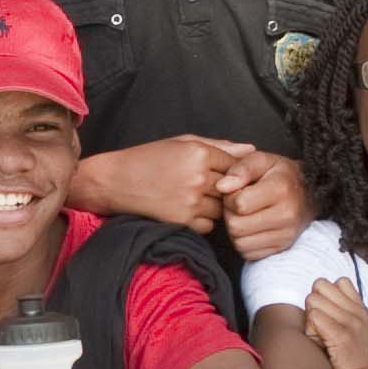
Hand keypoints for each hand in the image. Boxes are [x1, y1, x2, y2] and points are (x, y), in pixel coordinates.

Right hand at [73, 135, 245, 232]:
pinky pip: (208, 226)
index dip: (231, 170)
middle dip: (226, 189)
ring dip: (215, 206)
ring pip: (222, 209)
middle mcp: (198, 177)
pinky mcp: (183, 221)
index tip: (220, 172)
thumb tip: (251, 149)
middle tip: (209, 187)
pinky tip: (188, 210)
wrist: (115, 182)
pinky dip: (203, 221)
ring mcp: (191, 202)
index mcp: (199, 153)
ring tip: (195, 197)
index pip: (236, 164)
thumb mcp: (182, 142)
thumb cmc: (149, 158)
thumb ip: (219, 146)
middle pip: (232, 188)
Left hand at [217, 150, 307, 259]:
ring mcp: (285, 235)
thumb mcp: (262, 160)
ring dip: (236, 230)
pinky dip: (244, 242)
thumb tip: (222, 186)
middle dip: (231, 215)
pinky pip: (248, 253)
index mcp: (281, 189)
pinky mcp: (281, 248)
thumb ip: (240, 168)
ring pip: (239, 243)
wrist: (310, 193)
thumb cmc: (280, 175)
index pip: (239, 204)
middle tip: (239, 205)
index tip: (238, 191)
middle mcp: (286, 215)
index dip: (231, 197)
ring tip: (246, 215)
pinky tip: (252, 227)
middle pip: (236, 226)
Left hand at [301, 277, 367, 368]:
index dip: (326, 297)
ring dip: (311, 320)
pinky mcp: (343, 336)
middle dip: (315, 305)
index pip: (339, 281)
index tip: (329, 318)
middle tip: (322, 330)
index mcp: (363, 312)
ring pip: (313, 299)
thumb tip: (317, 299)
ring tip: (323, 340)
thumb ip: (343, 317)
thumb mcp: (356, 338)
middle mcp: (360, 314)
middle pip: (320, 285)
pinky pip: (313, 316)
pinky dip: (311, 330)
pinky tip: (322, 346)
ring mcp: (353, 324)